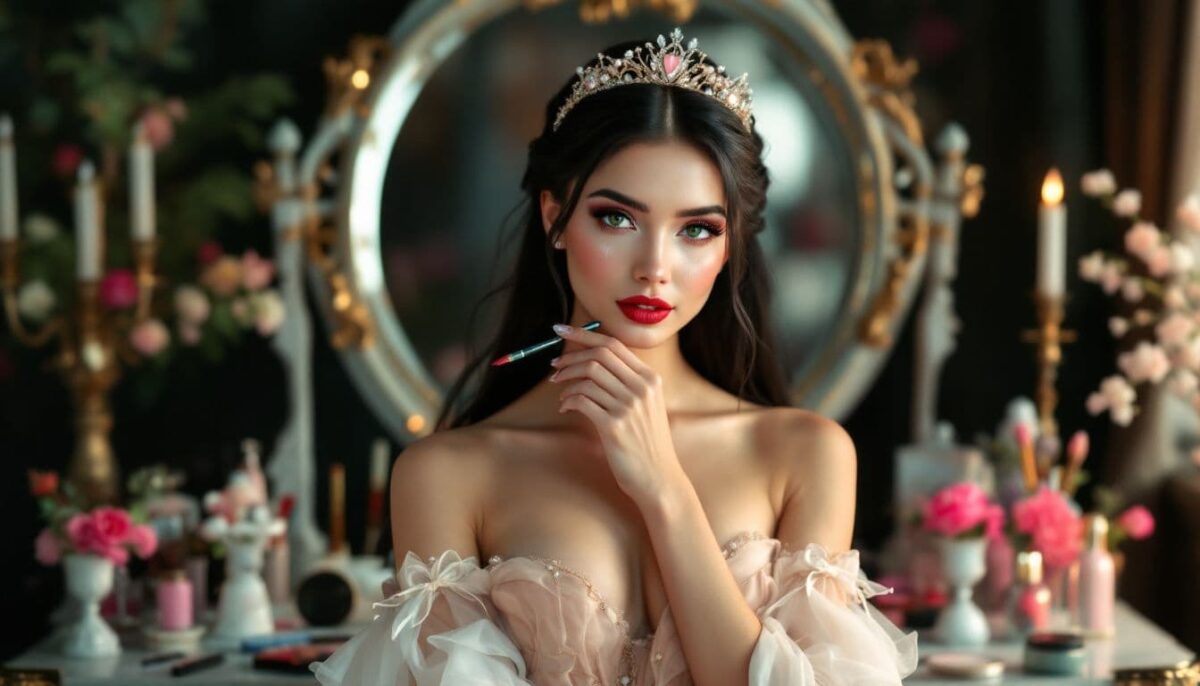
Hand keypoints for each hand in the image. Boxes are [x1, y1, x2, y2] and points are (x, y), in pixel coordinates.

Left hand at [549, 323, 683, 505]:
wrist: (659, 478)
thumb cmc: (647, 443)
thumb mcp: (646, 406)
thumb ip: (626, 383)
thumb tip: (591, 362)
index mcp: (650, 379)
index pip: (613, 344)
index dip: (584, 335)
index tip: (561, 330)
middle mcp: (641, 388)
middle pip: (598, 356)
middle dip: (570, 357)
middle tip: (554, 367)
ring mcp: (628, 407)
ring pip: (588, 377)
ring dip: (566, 381)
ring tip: (560, 392)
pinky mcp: (614, 426)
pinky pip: (582, 400)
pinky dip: (568, 400)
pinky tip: (566, 407)